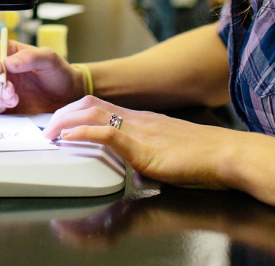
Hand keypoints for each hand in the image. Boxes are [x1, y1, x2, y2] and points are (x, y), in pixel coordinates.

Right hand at [0, 40, 84, 113]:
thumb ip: (30, 57)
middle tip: (12, 91)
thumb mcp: (49, 59)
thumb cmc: (59, 74)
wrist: (67, 98)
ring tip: (15, 101)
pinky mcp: (0, 108)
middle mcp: (0, 72)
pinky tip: (5, 109)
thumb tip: (8, 63)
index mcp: (9, 54)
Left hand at [42, 95, 242, 189]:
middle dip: (64, 114)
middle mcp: (137, 119)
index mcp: (142, 120)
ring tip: (51, 135)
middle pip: (90, 103)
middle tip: (48, 129)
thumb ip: (150, 158)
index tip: (60, 124)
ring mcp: (138, 129)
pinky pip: (105, 132)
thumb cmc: (204, 159)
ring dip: (65, 121)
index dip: (76, 113)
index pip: (101, 107)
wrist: (226, 155)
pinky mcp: (142, 145)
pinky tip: (69, 139)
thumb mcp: (168, 155)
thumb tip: (138, 170)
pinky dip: (82, 133)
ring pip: (92, 112)